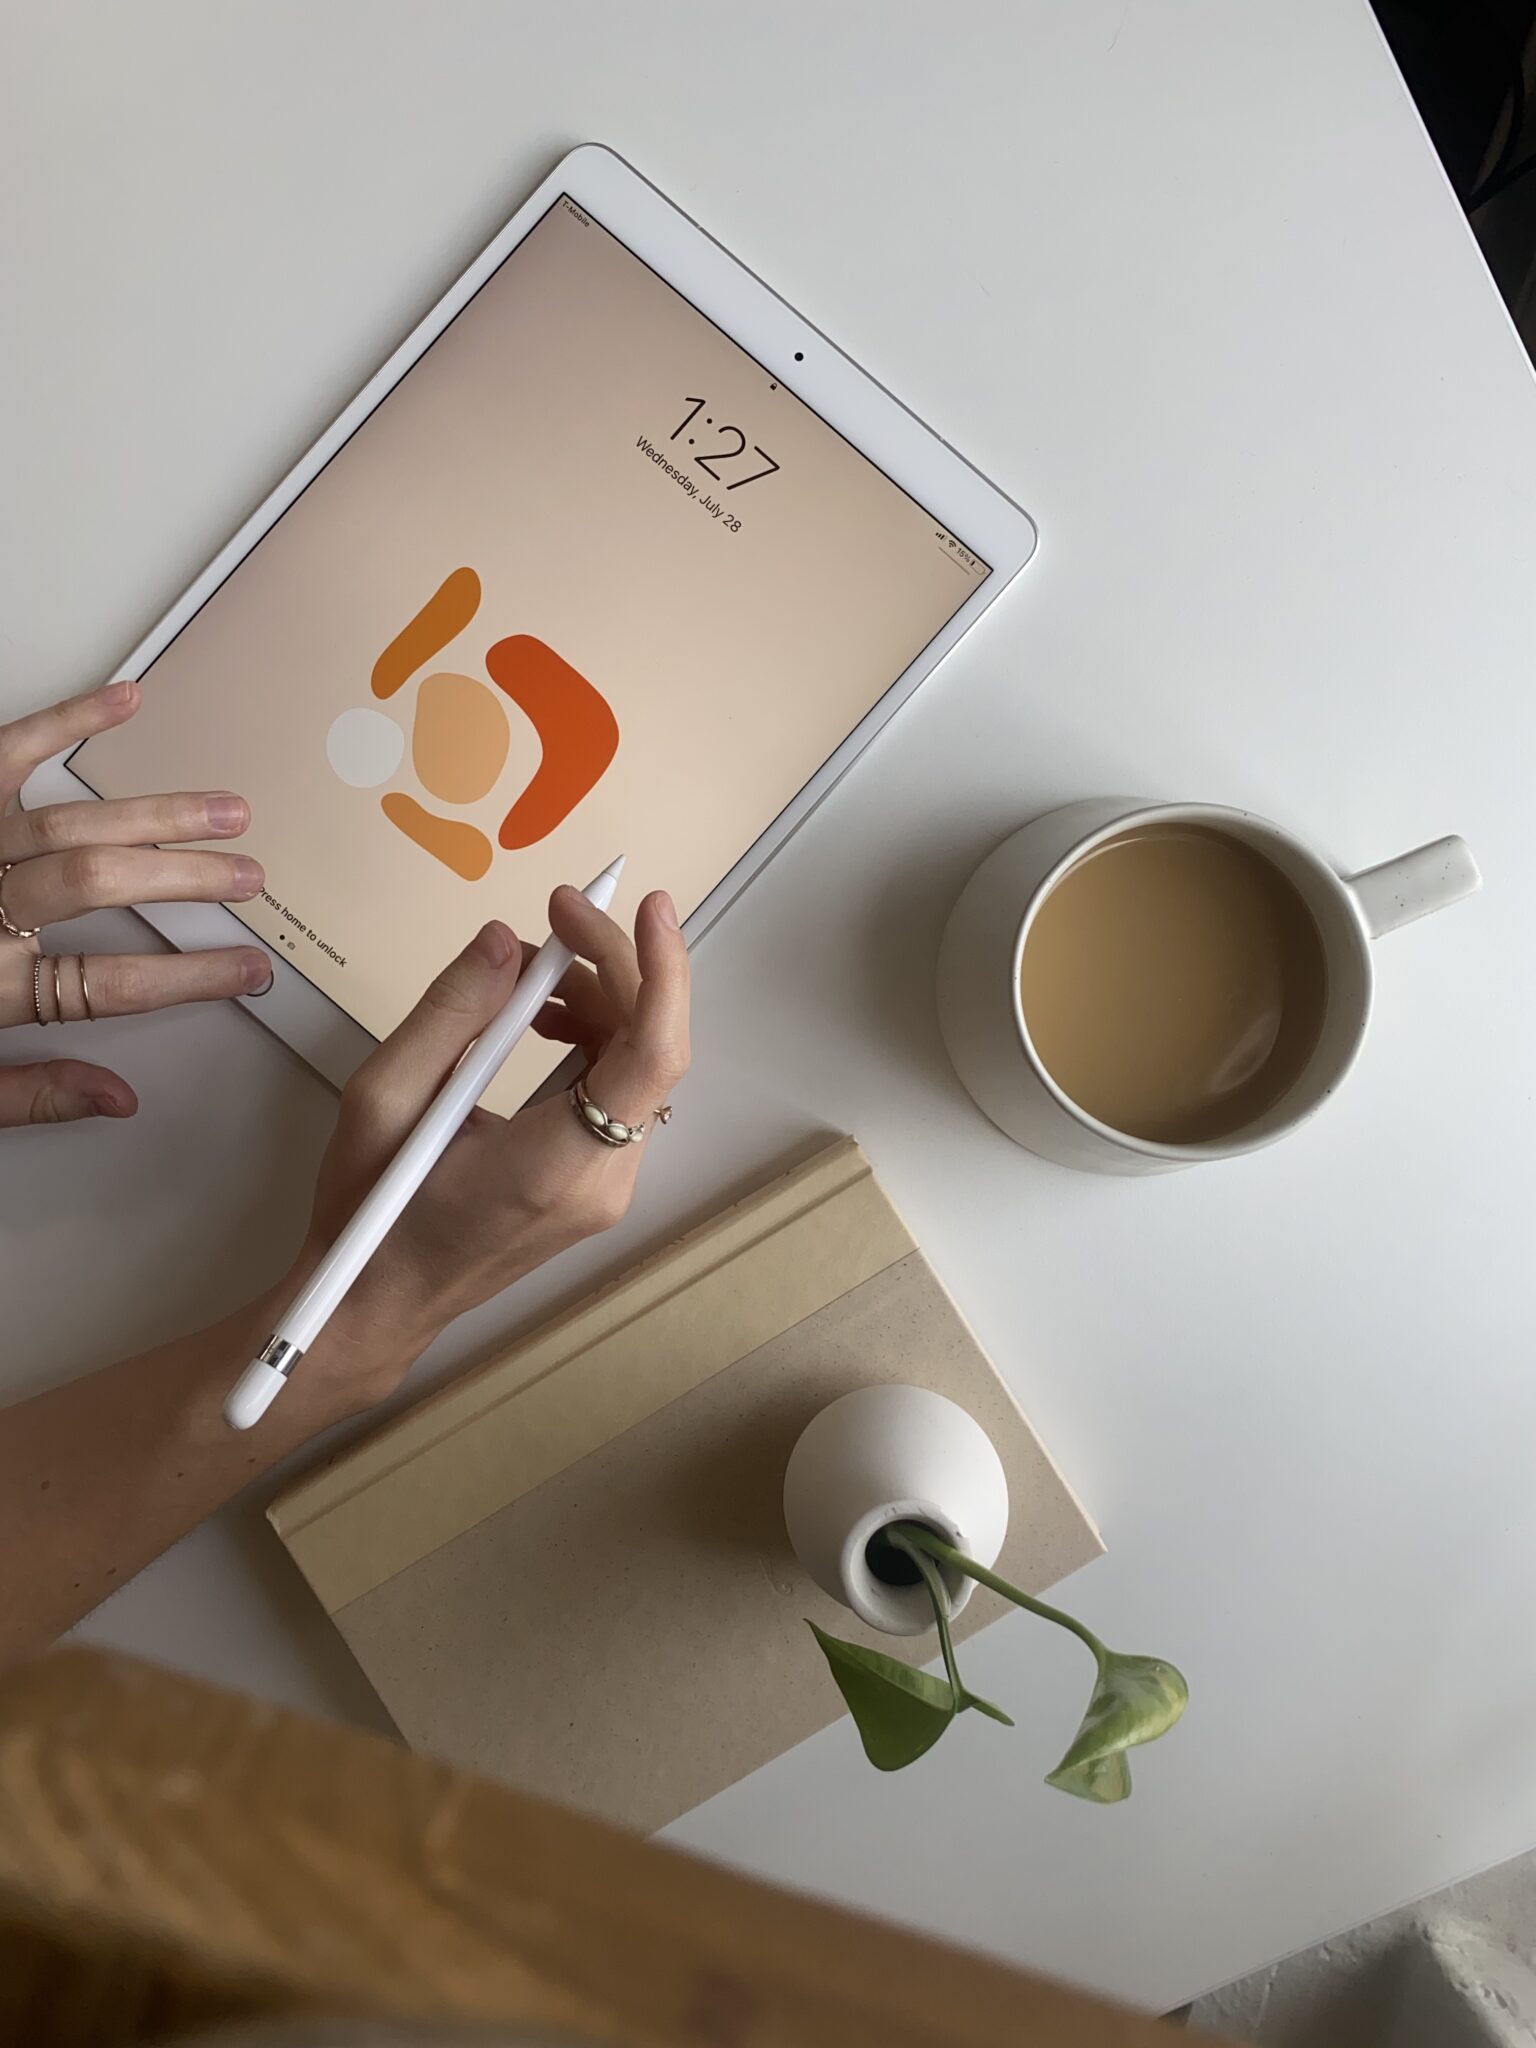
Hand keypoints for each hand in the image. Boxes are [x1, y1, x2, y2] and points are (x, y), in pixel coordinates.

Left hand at [0, 679, 271, 1126]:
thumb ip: (29, 1094)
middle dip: (187, 879)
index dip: (189, 977)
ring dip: (156, 812)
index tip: (247, 970)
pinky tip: (121, 703)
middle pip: (99, 886)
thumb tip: (117, 1096)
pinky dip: (65, 722)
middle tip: (248, 877)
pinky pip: (5, 752)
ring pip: (69, 822)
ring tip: (224, 808)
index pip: (110, 985)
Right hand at [295, 885, 689, 1413]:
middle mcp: (603, 1181)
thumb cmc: (372, 1213)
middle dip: (610, 968)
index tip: (645, 906)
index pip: (651, 1057)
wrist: (379, 1303)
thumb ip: (449, 1012)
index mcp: (555, 1166)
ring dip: (598, 1002)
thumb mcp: (382, 1099)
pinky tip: (535, 1024)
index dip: (661, 972)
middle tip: (553, 918)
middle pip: (648, 1049)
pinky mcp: (599, 1183)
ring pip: (638, 1066)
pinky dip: (591, 1041)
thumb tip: (504, 941)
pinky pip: (618, 1092)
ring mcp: (609, 1188)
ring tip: (522, 984)